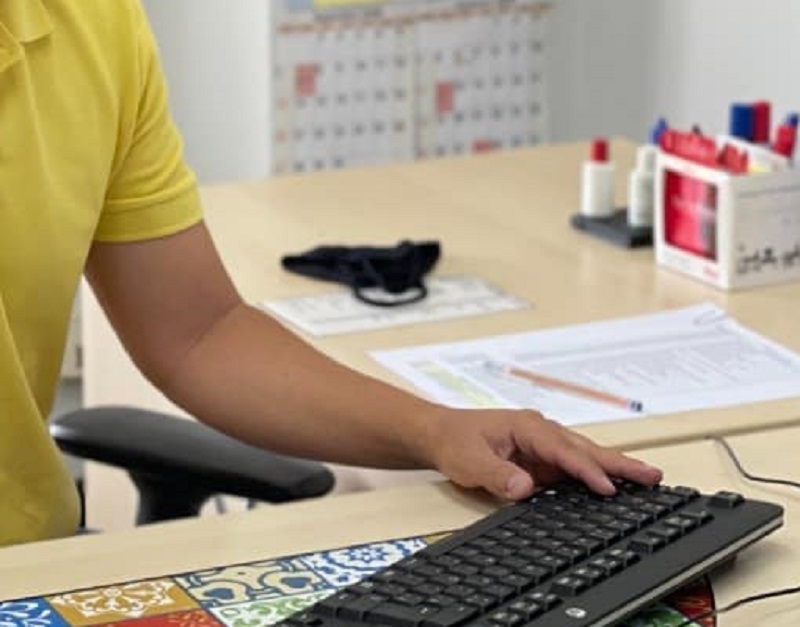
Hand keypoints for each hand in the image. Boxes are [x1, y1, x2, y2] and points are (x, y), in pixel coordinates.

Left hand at [425, 408, 662, 499]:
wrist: (440, 435)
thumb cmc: (455, 441)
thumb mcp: (469, 460)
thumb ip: (496, 474)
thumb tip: (525, 487)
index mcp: (527, 427)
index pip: (564, 451)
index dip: (587, 470)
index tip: (607, 487)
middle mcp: (541, 432)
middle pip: (585, 449)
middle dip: (619, 463)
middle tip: (652, 476)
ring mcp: (543, 445)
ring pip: (585, 456)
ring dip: (615, 467)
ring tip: (647, 479)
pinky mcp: (542, 459)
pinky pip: (574, 467)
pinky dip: (596, 474)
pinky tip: (615, 486)